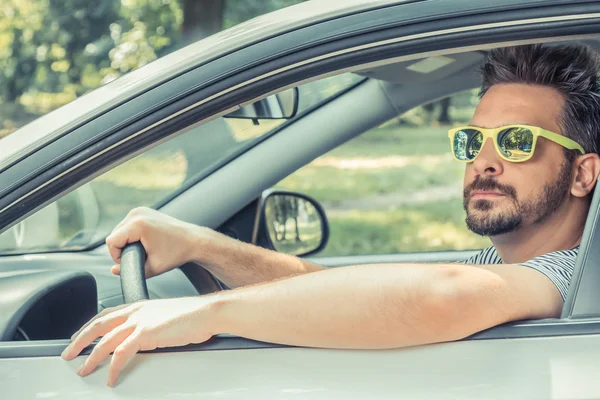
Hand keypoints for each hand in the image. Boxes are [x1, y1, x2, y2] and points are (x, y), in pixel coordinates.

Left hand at [61, 297, 215, 386]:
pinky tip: (110, 377)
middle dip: (80, 340)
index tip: (80, 335)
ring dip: (91, 357)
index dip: (89, 326)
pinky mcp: (146, 334)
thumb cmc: (193, 315)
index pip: (106, 314)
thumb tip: (144, 337)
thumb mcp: (165, 316)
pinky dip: (113, 367)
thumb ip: (150, 324)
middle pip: (98, 325)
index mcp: (139, 305)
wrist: (207, 312)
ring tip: (83, 369)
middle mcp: (136, 311)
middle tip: (68, 353)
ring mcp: (139, 321)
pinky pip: (121, 354)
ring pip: (104, 341)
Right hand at [107, 207, 208, 277]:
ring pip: (119, 230)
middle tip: (140, 257)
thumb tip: (113, 270)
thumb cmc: (177, 253)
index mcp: (138, 224)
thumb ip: (131, 271)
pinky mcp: (143, 210)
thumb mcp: (154, 268)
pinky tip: (144, 241)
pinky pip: (127, 225)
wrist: (194, 240)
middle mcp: (137, 213)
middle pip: (114, 235)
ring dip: (126, 242)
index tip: (131, 261)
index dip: (117, 256)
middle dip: (122, 249)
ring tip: (143, 249)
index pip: (112, 242)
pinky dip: (131, 235)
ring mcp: (140, 210)